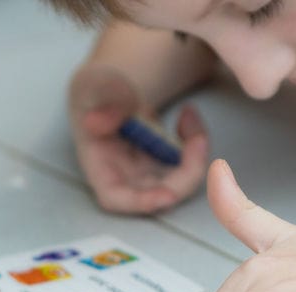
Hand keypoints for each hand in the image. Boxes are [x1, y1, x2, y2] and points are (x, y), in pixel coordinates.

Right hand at [68, 63, 208, 213]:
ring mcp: (148, 174)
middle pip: (161, 194)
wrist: (112, 93)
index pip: (115, 197)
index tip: (169, 196)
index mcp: (99, 166)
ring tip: (189, 116)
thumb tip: (97, 121)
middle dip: (188, 173)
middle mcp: (126, 178)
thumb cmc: (97, 92)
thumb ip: (103, 99)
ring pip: (182, 182)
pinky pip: (190, 164)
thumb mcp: (96, 85)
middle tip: (199, 139)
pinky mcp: (165, 165)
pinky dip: (196, 141)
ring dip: (196, 156)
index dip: (141, 202)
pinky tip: (188, 116)